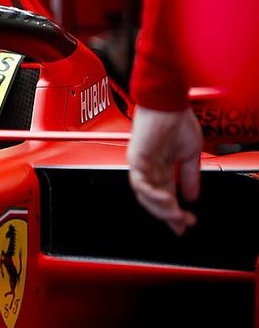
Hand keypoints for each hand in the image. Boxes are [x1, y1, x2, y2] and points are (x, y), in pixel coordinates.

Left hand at [126, 107, 202, 234]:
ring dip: (161, 208)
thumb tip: (192, 197)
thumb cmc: (176, 121)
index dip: (174, 212)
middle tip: (183, 223)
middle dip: (168, 215)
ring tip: (177, 215)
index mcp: (161, 169)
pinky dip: (152, 194)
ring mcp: (140, 165)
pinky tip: (166, 201)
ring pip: (145, 195)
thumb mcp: (190, 154)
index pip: (165, 196)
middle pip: (154, 199)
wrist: (169, 103)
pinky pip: (140, 183)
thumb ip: (190, 177)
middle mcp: (148, 169)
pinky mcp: (135, 159)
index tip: (184, 224)